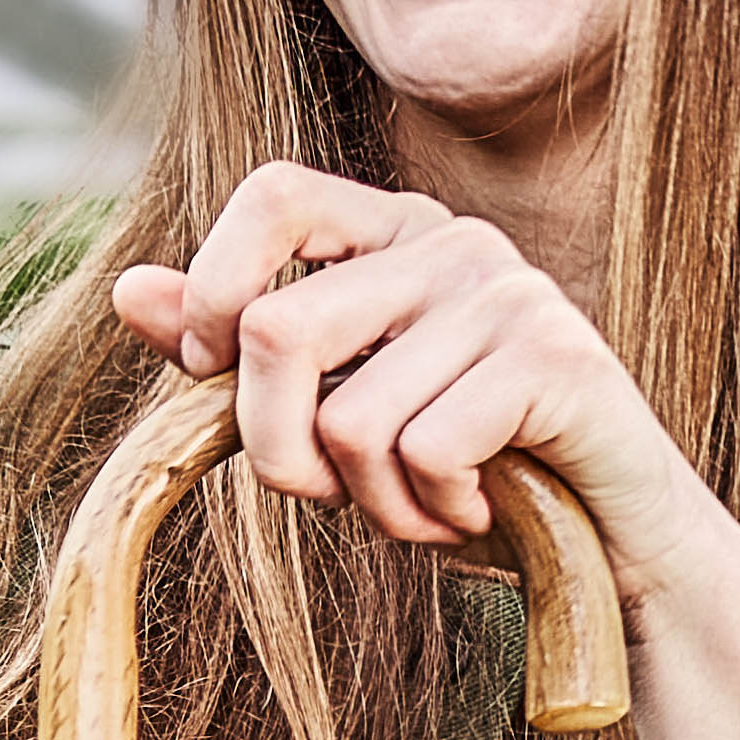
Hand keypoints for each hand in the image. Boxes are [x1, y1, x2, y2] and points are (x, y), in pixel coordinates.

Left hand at [107, 162, 737, 596]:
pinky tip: (482, 508)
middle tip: (330, 498)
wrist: (609, 545)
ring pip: (348, 420)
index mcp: (393, 233)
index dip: (215, 286)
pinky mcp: (558, 356)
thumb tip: (131, 291)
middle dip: (278, 453)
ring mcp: (509, 290)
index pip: (272, 194)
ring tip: (428, 506)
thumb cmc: (461, 474)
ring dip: (373, 504)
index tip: (211, 373)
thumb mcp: (335, 412)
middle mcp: (452, 241)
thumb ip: (241, 349)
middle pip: (278, 330)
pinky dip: (437, 511)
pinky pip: (426, 450)